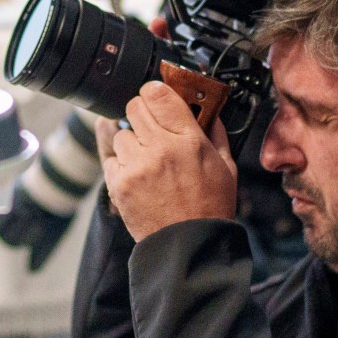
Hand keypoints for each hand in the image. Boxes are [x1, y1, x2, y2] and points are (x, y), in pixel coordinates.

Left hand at [100, 81, 238, 240]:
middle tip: (151, 127)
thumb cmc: (210, 207)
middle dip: (141, 113)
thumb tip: (208, 110)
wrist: (190, 246)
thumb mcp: (226, 166)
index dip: (154, 91)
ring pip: (120, 133)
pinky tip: (138, 175)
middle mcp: (160, 148)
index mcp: (189, 140)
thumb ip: (215, 133)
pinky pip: (111, 158)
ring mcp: (137, 166)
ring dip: (131, 141)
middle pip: (134, 106)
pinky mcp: (120, 184)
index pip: (158, 94)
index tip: (155, 96)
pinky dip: (121, 163)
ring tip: (148, 160)